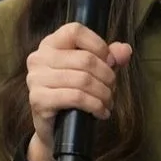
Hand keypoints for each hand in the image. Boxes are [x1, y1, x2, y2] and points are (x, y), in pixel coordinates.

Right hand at [25, 22, 133, 160]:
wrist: (55, 129)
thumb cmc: (73, 94)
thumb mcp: (94, 71)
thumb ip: (109, 57)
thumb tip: (125, 50)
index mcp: (50, 44)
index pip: (76, 31)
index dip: (98, 45)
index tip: (110, 62)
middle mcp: (38, 57)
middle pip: (85, 59)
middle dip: (107, 77)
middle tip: (112, 89)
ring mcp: (35, 78)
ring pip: (83, 80)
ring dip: (103, 94)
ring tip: (108, 102)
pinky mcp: (38, 100)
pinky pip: (76, 97)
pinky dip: (95, 105)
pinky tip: (100, 112)